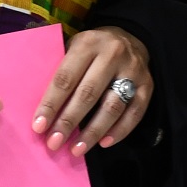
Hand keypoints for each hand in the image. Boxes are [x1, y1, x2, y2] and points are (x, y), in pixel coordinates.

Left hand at [33, 25, 150, 156]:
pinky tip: (103, 143)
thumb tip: (43, 111)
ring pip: (112, 106)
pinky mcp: (148, 86)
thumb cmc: (91, 49)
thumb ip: (62, 72)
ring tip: (77, 149)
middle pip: (88, 94)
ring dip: (93, 132)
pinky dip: (119, 131)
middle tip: (54, 142)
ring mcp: (133, 71)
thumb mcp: (74, 48)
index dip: (51, 104)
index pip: (66, 77)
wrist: (129, 37)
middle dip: (69, 121)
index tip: (39, 126)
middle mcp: (112, 55)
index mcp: (87, 43)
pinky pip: (134, 113)